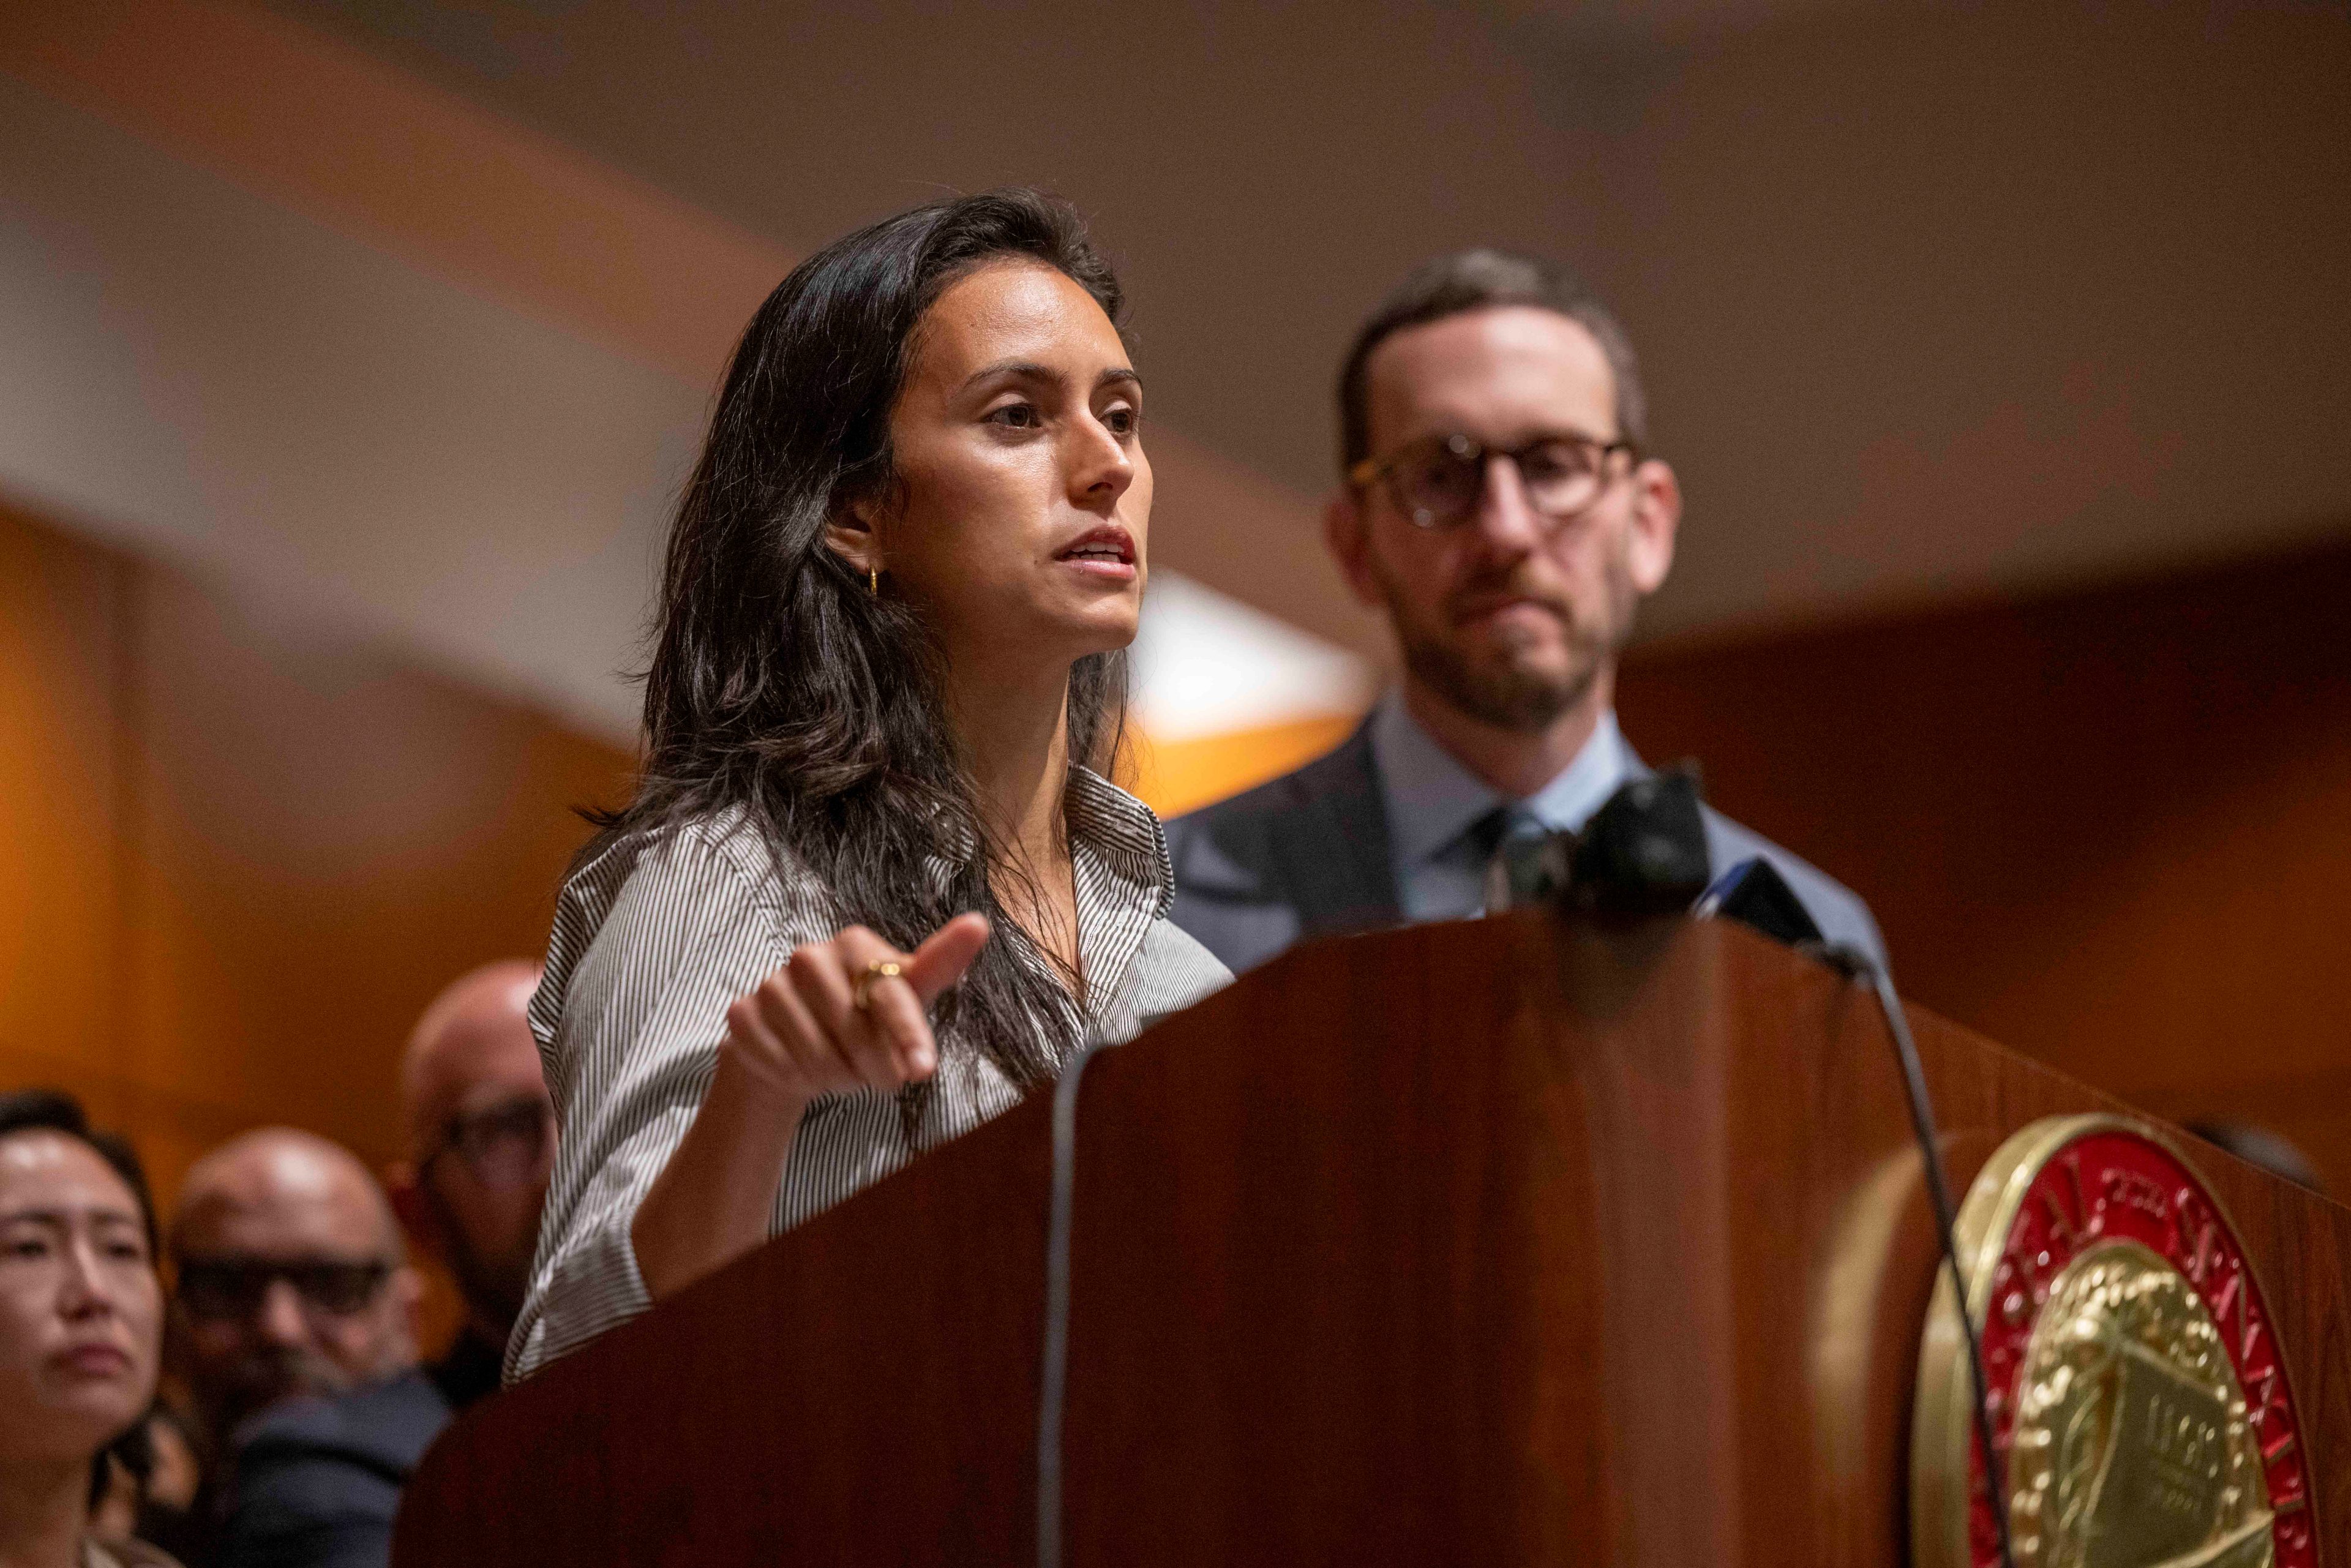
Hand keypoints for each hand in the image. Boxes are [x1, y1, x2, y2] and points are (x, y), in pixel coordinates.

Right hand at [722, 914, 990, 1106]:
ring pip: (815, 1055)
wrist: (800, 1039)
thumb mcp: (908, 992)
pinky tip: (804, 1071)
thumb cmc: (866, 1013)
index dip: (908, 1036)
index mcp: (856, 943)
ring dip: (838, 1077)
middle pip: (854, 1031)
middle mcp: (809, 955)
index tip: (923, 1072)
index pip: (889, 995)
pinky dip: (798, 1079)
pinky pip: (778, 1064)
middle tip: (884, 1080)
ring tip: (845, 1069)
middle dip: (877, 1067)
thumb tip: (980, 922)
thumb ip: (940, 964)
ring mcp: (771, 984)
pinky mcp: (742, 1015)